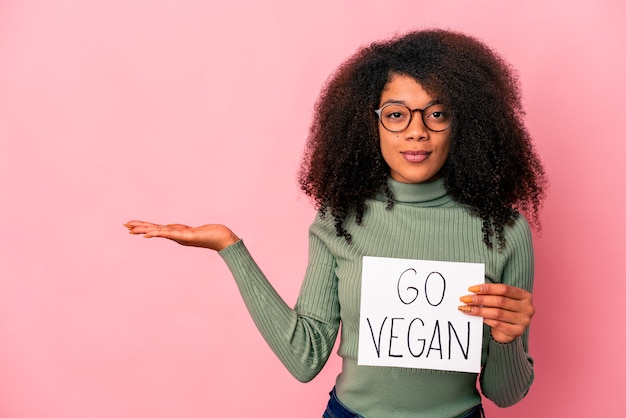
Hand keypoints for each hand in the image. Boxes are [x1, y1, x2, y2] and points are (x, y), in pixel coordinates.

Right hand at [124, 220, 238, 251]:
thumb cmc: (210, 234)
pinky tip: (150, 233)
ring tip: (133, 229)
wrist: (224, 239)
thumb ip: (179, 229)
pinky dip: (160, 233)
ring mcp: (181, 237)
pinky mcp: (188, 237)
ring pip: (159, 232)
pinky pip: (171, 234)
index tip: (130, 225)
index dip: (143, 227)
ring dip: (146, 230)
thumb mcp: (190, 230)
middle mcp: (176, 237)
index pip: (156, 229)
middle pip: (154, 230)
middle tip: (125, 226)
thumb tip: (168, 225)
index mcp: (175, 234)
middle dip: (140, 228)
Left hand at [458, 284, 533, 343]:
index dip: (487, 288)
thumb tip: (472, 290)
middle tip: (465, 299)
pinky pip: (498, 324)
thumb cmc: (504, 311)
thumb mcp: (503, 300)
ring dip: (479, 310)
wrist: (510, 331)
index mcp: (525, 296)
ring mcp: (524, 320)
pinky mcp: (517, 331)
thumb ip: (492, 294)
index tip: (471, 289)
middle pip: (500, 301)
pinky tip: (477, 317)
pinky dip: (486, 319)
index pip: (504, 289)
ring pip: (497, 313)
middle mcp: (527, 308)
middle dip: (480, 299)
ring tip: (466, 308)